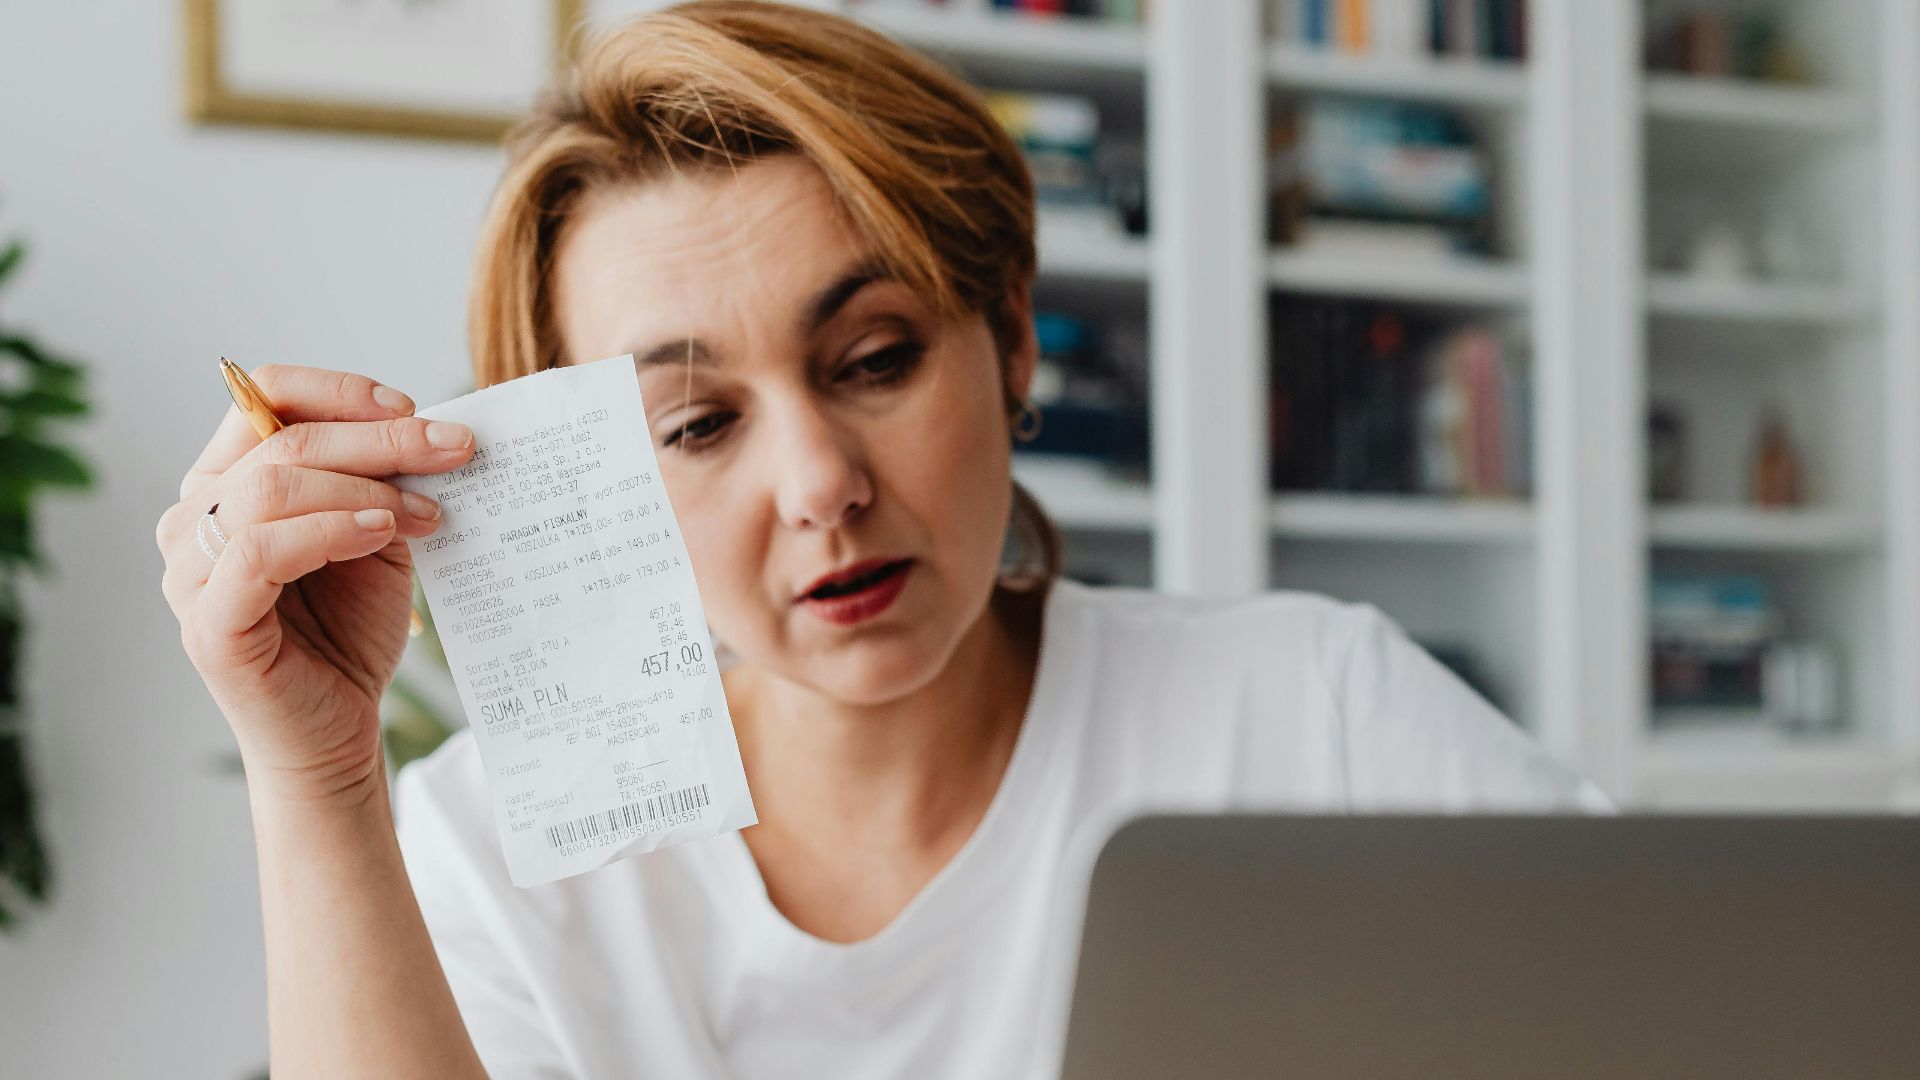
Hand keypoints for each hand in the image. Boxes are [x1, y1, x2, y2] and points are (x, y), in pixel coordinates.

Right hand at [157, 365, 474, 803]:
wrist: (339, 731)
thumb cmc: (351, 630)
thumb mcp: (376, 537)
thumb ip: (382, 482)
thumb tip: (433, 429)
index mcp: (224, 483)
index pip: (262, 397)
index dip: (339, 392)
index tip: (414, 408)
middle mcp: (193, 519)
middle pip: (279, 440)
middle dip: (379, 437)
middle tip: (453, 448)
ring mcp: (190, 572)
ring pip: (269, 487)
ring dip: (363, 486)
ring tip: (425, 509)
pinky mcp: (208, 624)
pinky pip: (260, 551)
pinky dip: (329, 529)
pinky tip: (382, 532)